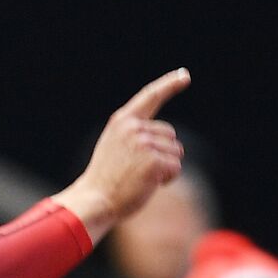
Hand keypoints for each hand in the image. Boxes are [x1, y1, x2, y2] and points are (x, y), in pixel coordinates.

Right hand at [51, 69, 189, 242]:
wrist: (93, 202)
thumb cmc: (105, 181)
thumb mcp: (114, 148)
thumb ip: (134, 135)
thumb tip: (167, 138)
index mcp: (121, 122)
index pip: (150, 96)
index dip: (169, 85)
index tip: (184, 76)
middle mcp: (133, 128)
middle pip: (169, 135)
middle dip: (163, 153)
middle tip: (138, 171)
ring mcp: (143, 144)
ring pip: (176, 152)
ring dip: (166, 167)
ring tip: (141, 178)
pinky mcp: (153, 161)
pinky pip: (176, 167)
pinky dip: (168, 178)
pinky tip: (149, 185)